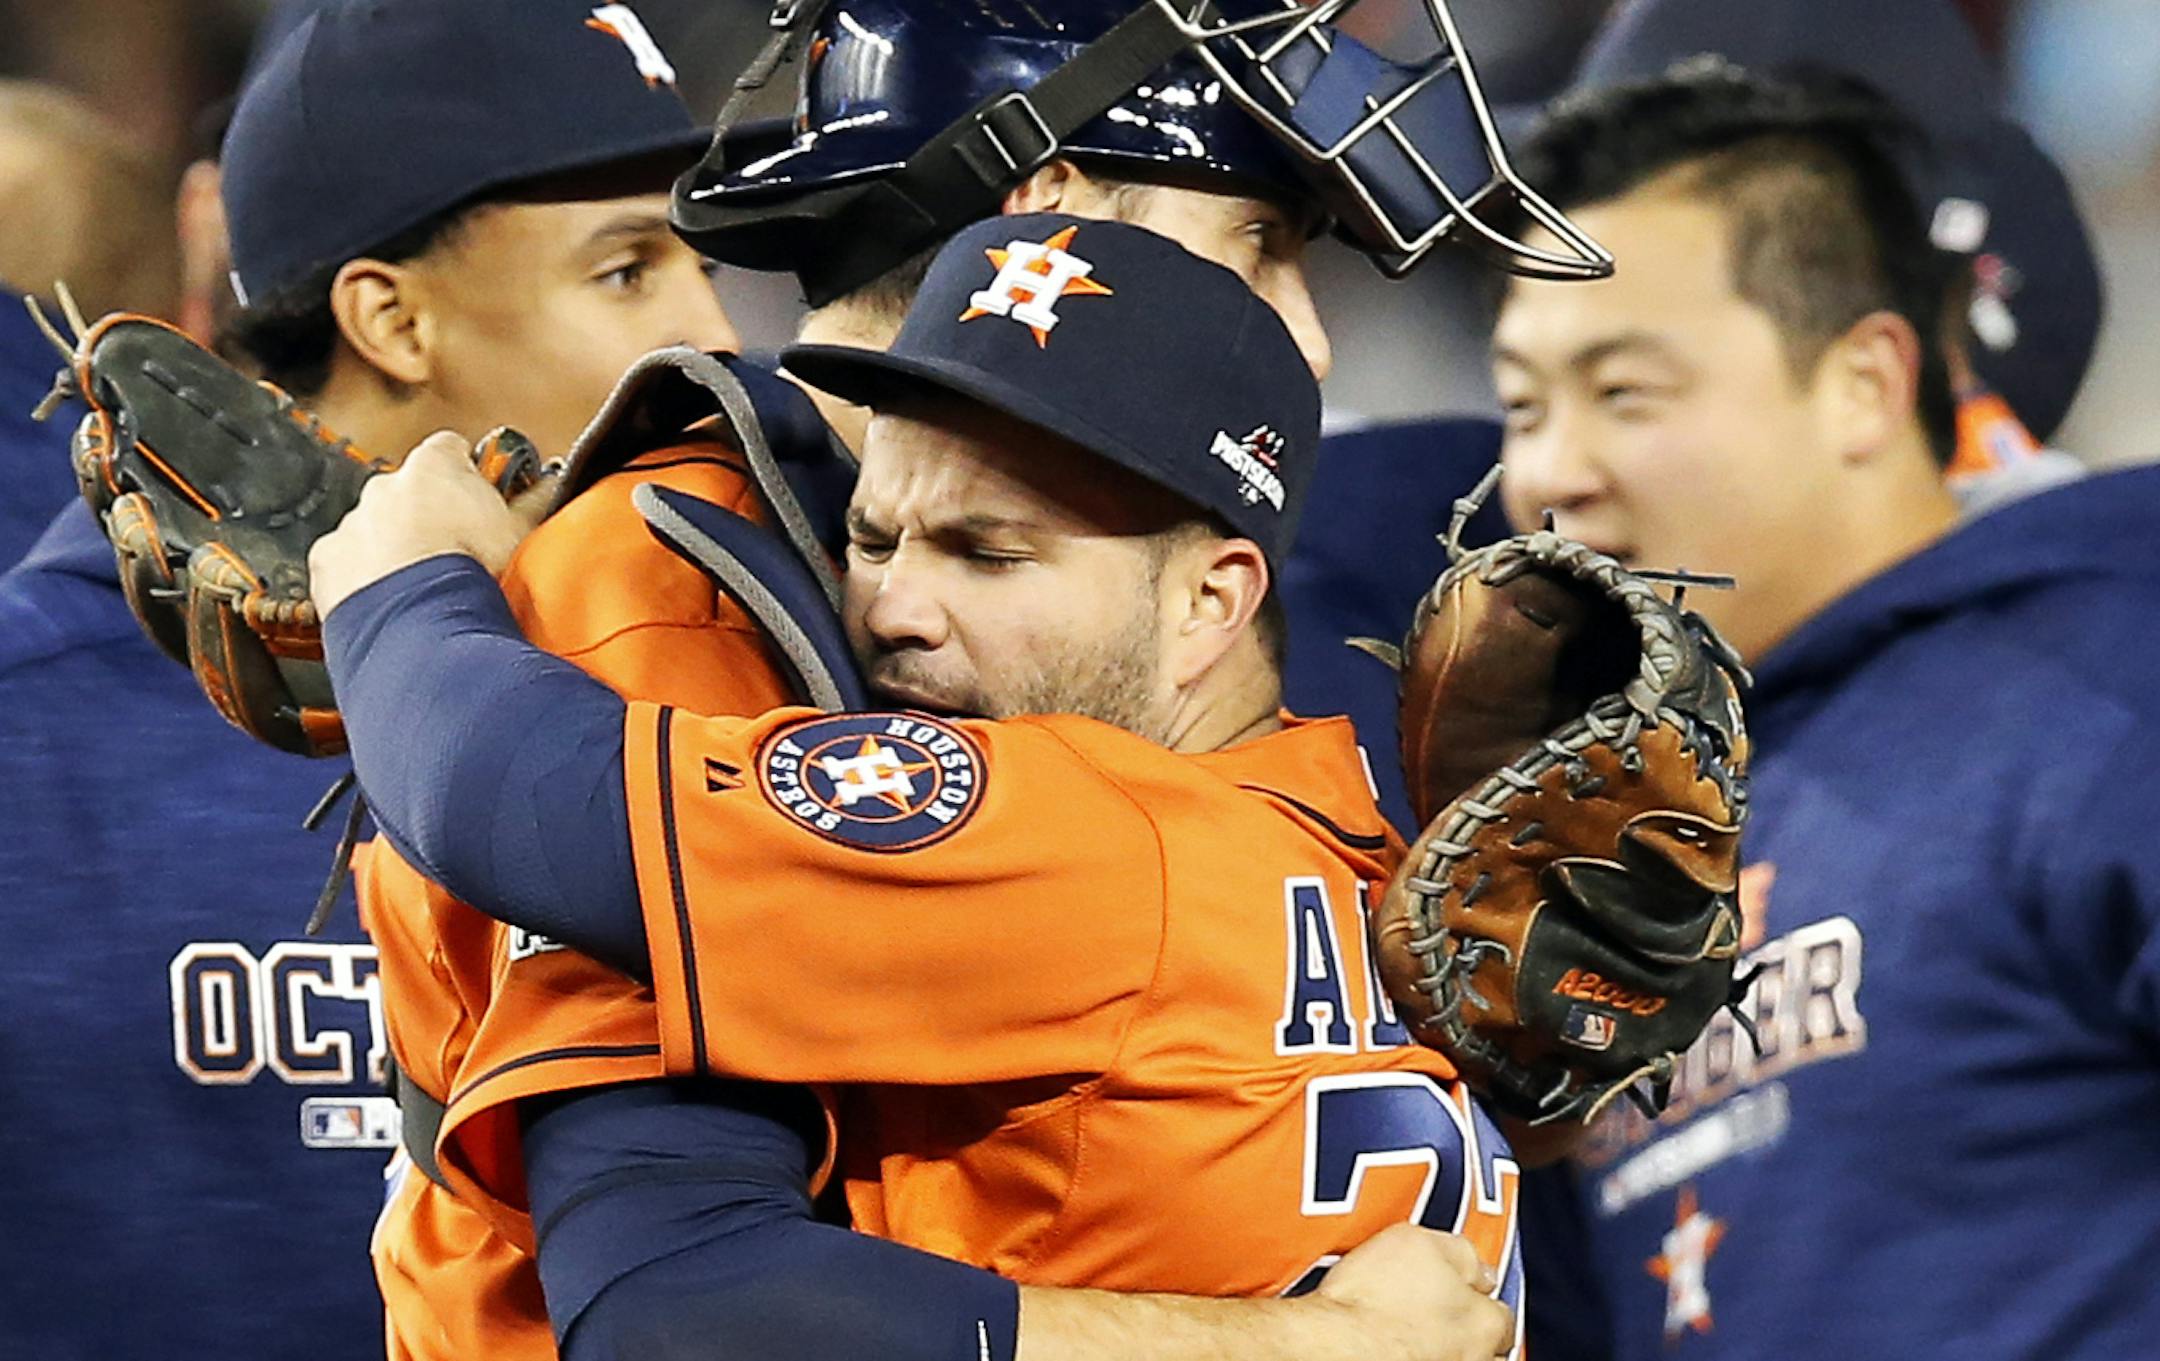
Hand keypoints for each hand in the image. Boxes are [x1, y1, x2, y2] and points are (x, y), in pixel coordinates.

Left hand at [309, 431, 544, 617]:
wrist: (425, 621)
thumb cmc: (474, 573)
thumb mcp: (520, 531)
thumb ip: (533, 500)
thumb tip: (551, 485)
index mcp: (433, 467)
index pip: (451, 449)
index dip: (468, 472)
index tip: (481, 496)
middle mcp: (386, 486)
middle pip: (408, 490)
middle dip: (427, 513)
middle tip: (456, 550)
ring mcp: (354, 522)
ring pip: (375, 527)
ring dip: (394, 547)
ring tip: (424, 584)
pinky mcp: (329, 561)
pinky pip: (346, 563)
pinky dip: (363, 577)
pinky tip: (392, 599)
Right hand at [1310, 1224, 1514, 1359]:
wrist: (1332, 1345)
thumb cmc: (1371, 1298)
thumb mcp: (1416, 1242)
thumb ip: (1460, 1252)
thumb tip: (1480, 1266)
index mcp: (1485, 1323)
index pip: (1502, 1314)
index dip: (1481, 1299)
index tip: (1465, 1290)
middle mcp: (1474, 1359)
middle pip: (1488, 1348)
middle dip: (1473, 1333)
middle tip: (1443, 1316)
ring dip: (1449, 1350)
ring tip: (1421, 1337)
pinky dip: (1422, 1357)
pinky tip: (1403, 1349)